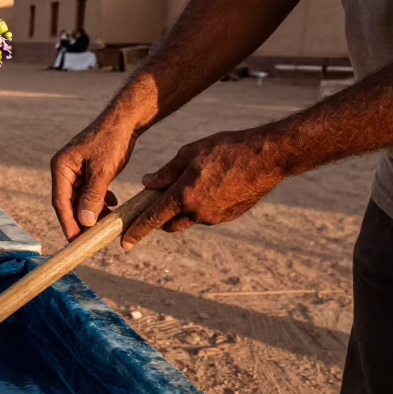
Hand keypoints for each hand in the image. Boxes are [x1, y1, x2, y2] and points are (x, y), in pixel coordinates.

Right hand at [50, 115, 136, 240]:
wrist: (125, 121)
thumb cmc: (111, 141)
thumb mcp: (103, 171)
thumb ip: (93, 196)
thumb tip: (84, 221)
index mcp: (61, 167)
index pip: (60, 201)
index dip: (67, 222)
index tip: (75, 240)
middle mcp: (65, 170)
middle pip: (69, 202)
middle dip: (80, 220)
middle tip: (90, 239)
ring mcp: (76, 170)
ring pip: (81, 199)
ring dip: (92, 212)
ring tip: (105, 225)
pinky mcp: (88, 170)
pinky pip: (90, 191)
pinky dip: (100, 201)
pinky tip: (112, 205)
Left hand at [121, 128, 286, 249]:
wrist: (267, 157)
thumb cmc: (226, 149)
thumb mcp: (190, 153)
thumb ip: (165, 172)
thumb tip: (146, 184)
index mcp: (184, 196)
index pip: (153, 219)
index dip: (136, 231)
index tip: (124, 243)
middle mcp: (198, 212)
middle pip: (169, 224)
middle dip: (160, 218)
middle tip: (158, 201)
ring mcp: (215, 217)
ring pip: (189, 219)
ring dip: (183, 209)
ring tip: (191, 184)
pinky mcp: (229, 216)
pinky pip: (207, 215)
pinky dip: (200, 206)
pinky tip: (210, 186)